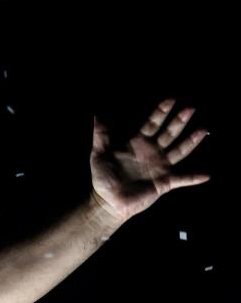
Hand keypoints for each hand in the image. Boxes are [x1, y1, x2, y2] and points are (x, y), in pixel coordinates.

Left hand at [90, 98, 211, 224]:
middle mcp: (153, 152)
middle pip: (169, 133)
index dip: (160, 112)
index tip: (170, 100)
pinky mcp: (163, 182)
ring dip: (191, 142)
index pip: (152, 124)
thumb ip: (101, 135)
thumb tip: (96, 115)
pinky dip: (193, 178)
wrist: (107, 202)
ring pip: (179, 151)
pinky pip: (182, 179)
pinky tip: (206, 175)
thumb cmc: (102, 178)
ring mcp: (160, 167)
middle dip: (179, 121)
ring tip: (202, 130)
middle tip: (190, 108)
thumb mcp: (99, 154)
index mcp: (138, 143)